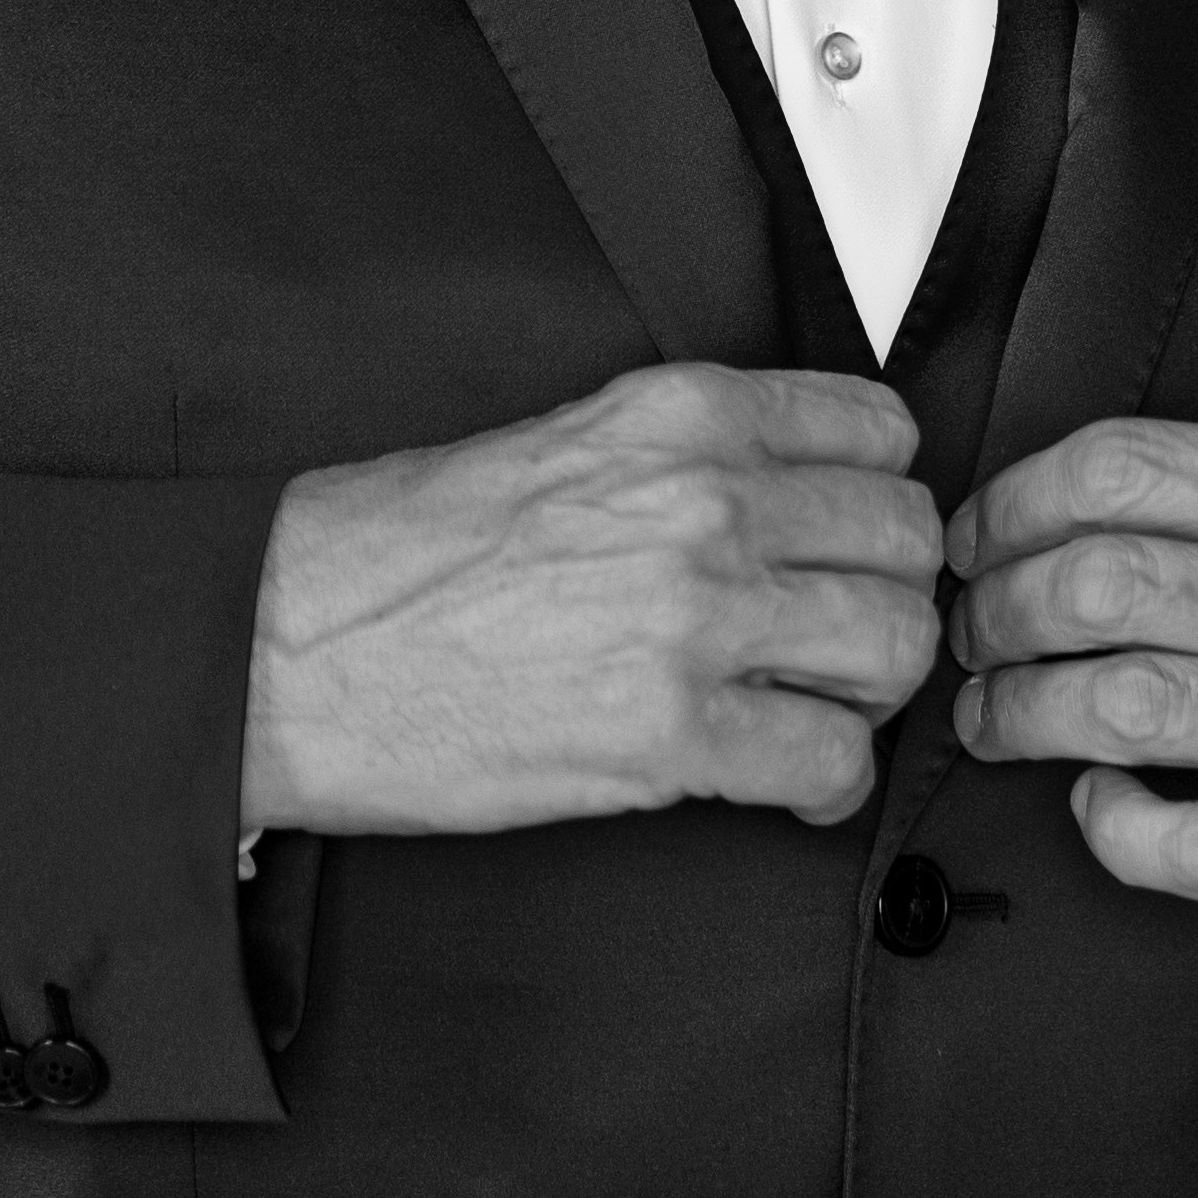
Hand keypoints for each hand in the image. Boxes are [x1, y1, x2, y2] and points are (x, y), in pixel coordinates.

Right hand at [248, 363, 941, 838]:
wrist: (291, 645)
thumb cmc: (403, 551)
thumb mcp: (566, 439)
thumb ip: (691, 455)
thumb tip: (792, 497)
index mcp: (683, 413)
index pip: (882, 432)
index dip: (879, 499)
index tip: (852, 544)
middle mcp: (707, 500)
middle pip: (906, 543)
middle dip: (890, 600)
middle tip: (842, 643)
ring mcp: (695, 617)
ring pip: (893, 648)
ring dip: (870, 694)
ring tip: (817, 711)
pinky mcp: (669, 734)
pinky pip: (830, 760)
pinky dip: (827, 783)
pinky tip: (786, 780)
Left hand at [943, 420, 1197, 909]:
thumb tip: (1059, 507)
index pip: (1127, 470)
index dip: (1014, 501)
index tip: (979, 535)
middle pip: (1098, 584)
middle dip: (994, 610)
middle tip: (973, 630)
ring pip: (1118, 704)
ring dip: (1017, 709)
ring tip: (997, 712)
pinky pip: (1181, 845)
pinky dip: (1107, 824)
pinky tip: (1098, 799)